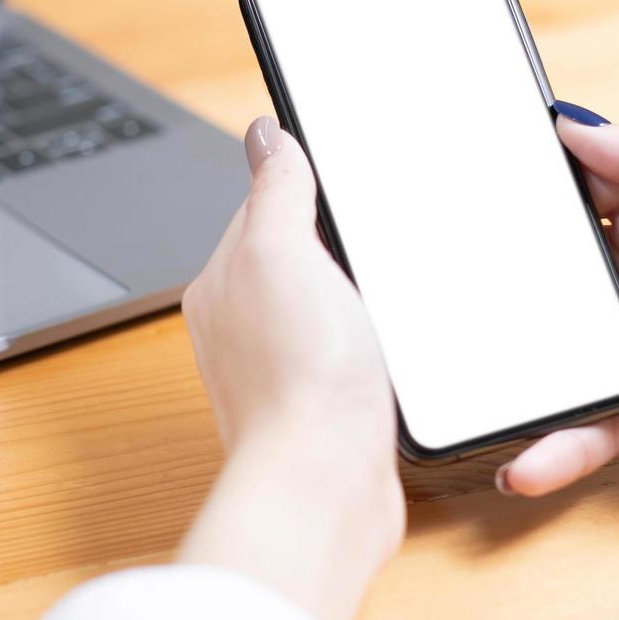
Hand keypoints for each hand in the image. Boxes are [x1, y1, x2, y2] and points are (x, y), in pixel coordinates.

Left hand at [176, 116, 402, 619]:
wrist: (325, 486)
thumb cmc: (299, 377)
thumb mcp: (282, 254)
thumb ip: (275, 191)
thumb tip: (264, 134)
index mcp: (224, 279)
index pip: (264, 205)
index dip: (309, 183)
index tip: (349, 170)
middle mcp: (242, 323)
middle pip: (297, 253)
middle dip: (338, 238)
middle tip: (380, 231)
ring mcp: (282, 365)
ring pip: (326, 303)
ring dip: (359, 292)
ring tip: (390, 286)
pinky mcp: (323, 403)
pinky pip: (348, 351)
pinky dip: (372, 340)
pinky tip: (394, 343)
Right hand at [500, 104, 618, 495]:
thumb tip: (573, 127)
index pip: (582, 194)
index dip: (527, 188)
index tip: (467, 181)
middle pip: (555, 275)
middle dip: (497, 278)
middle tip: (436, 286)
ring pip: (558, 354)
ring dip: (513, 368)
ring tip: (464, 382)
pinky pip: (590, 430)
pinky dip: (553, 448)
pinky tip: (524, 463)